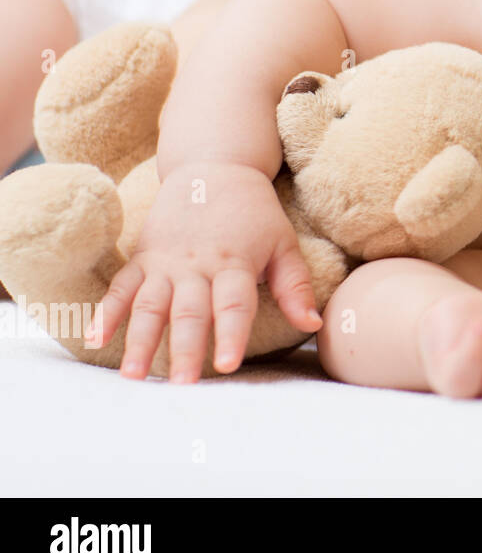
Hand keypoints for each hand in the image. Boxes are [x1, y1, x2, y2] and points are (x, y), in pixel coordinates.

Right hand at [88, 162, 321, 381]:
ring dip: (140, 341)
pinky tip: (95, 339)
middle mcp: (198, 266)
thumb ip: (295, 286)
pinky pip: (122, 287)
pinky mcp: (143, 257)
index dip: (231, 334)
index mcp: (235, 263)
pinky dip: (107, 312)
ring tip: (134, 376)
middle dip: (186, 349)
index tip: (228, 365)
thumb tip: (314, 325)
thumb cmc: (255, 214)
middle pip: (190, 312)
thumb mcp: (284, 244)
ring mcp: (166, 262)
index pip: (234, 304)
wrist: (215, 167)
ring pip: (151, 305)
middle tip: (182, 385)